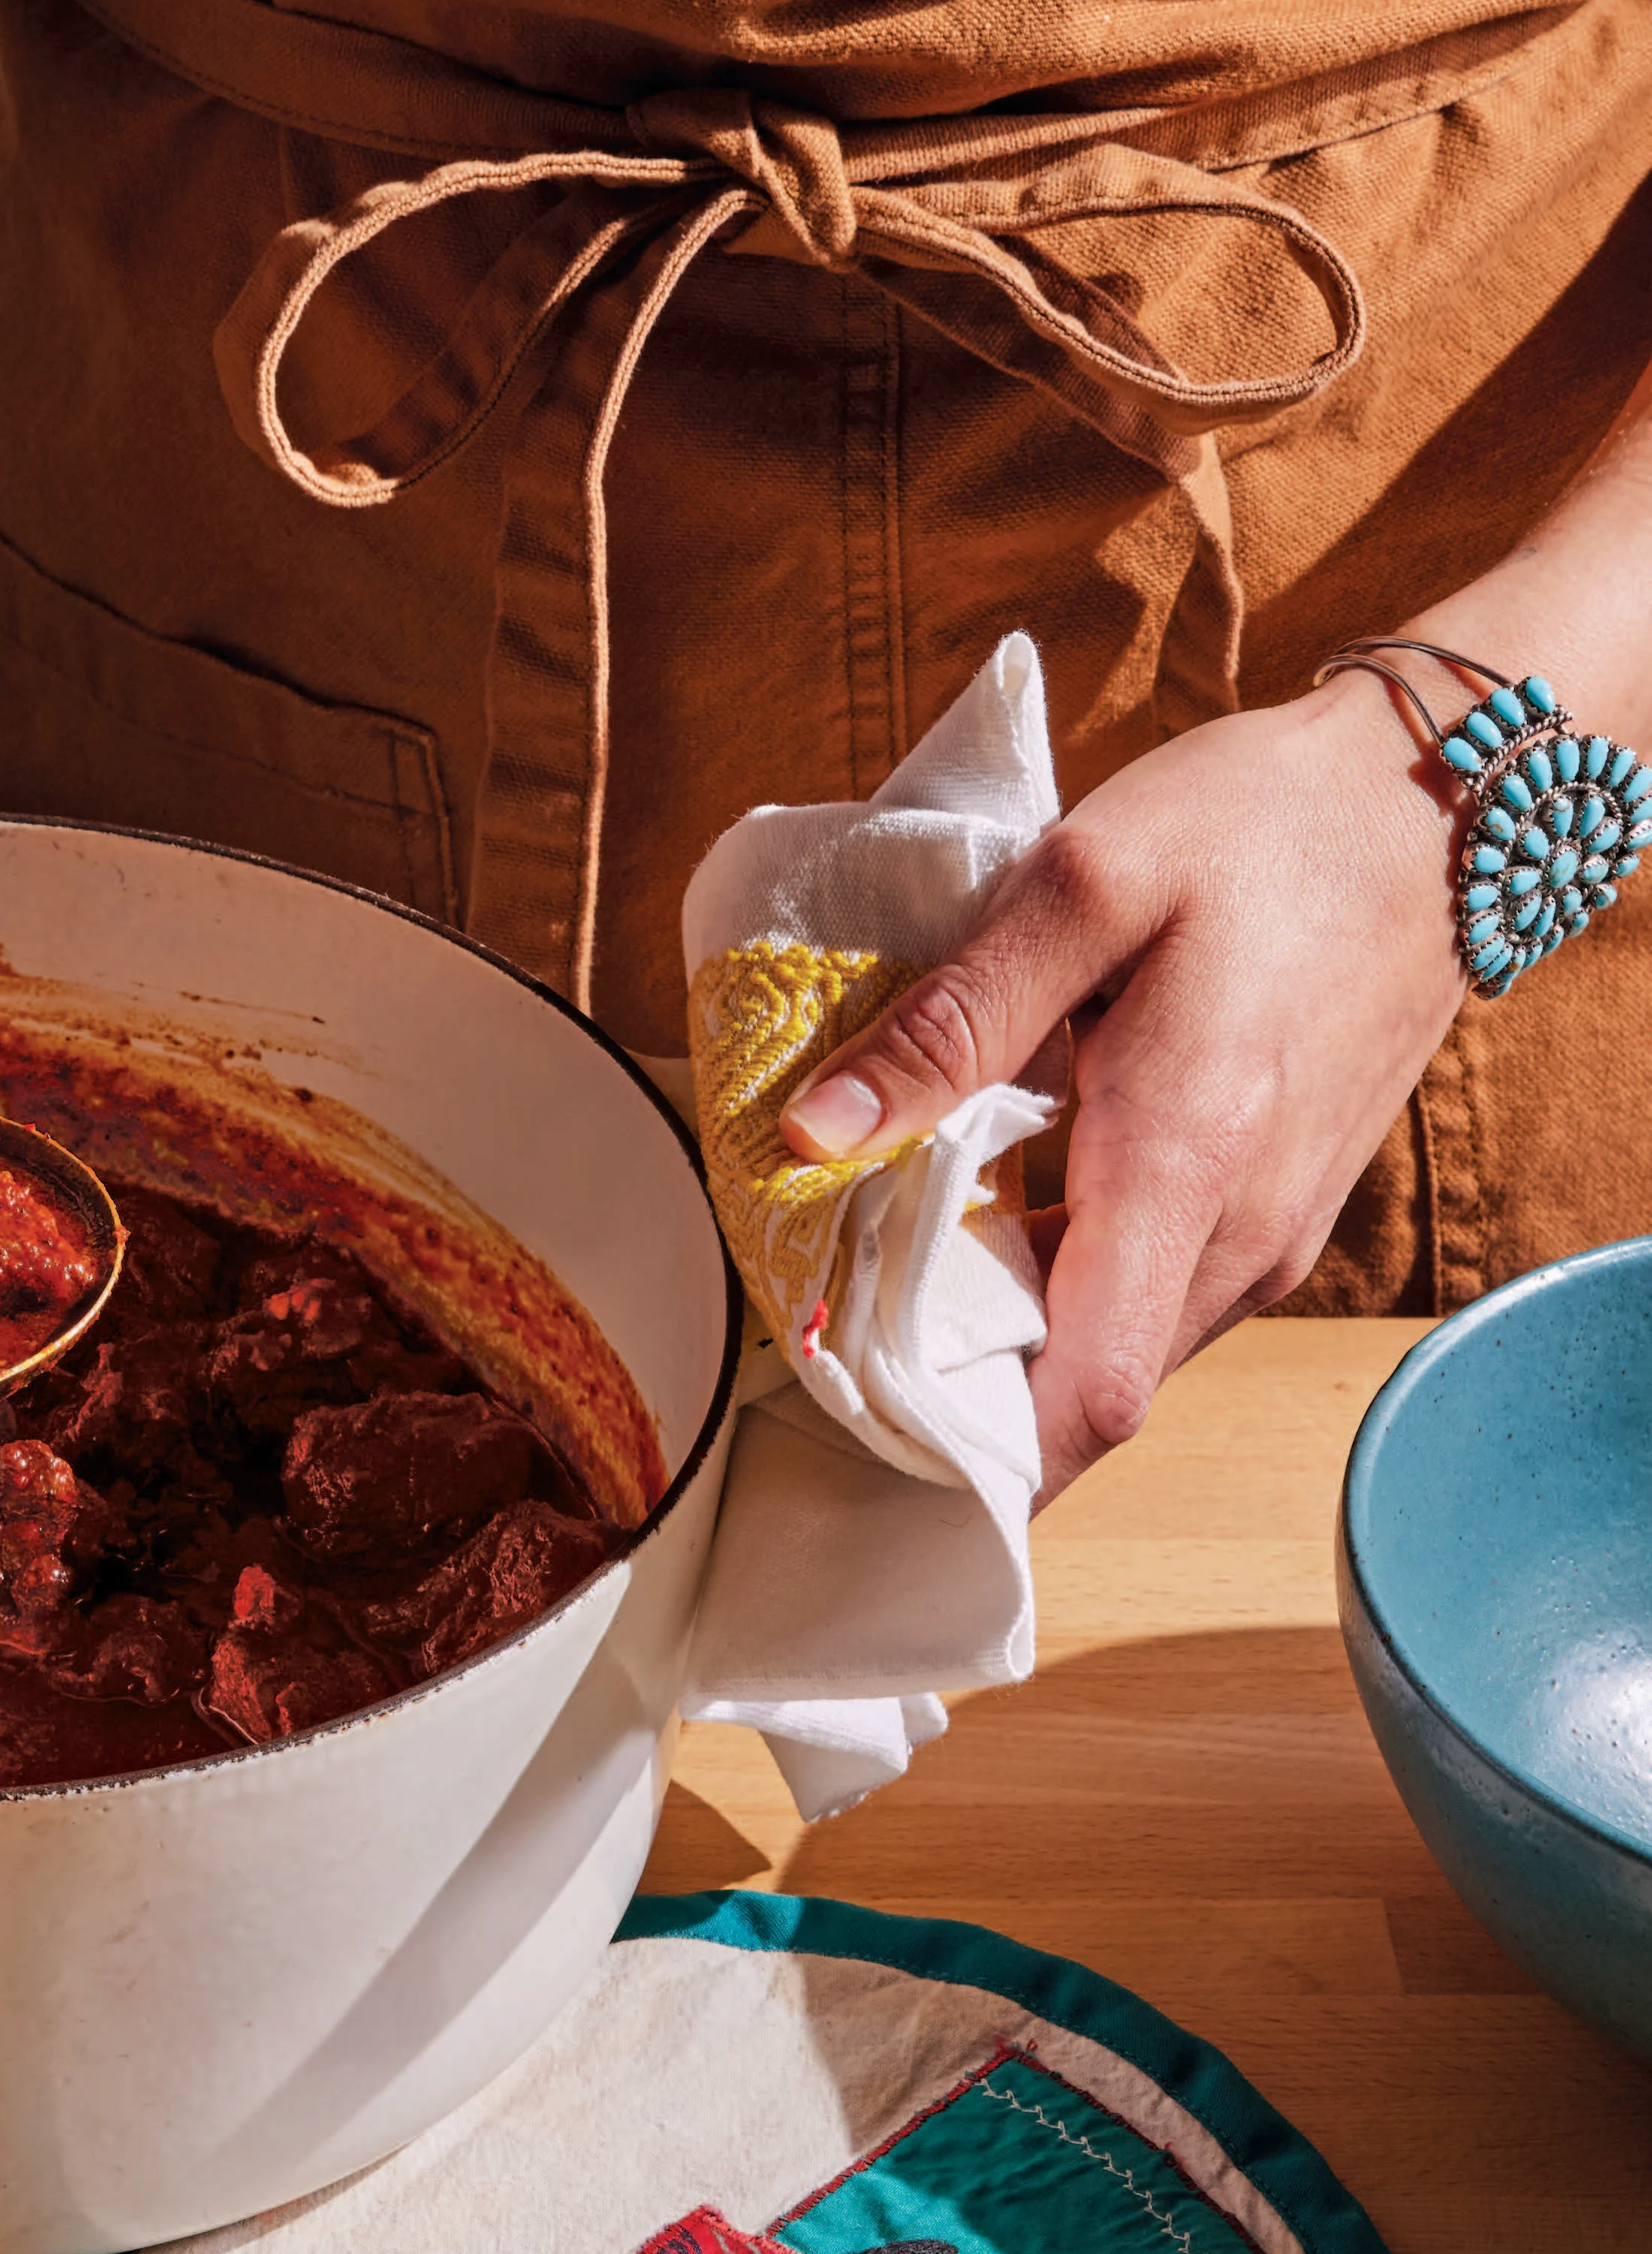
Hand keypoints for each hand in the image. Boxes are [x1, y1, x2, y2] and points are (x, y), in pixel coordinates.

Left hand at [780, 677, 1466, 1500]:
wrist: (1436, 802)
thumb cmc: (1263, 827)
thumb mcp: (1082, 883)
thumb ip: (952, 1021)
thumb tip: (817, 1133)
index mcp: (1180, 1165)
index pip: (1085, 1400)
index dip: (974, 1452)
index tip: (863, 1428)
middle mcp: (1241, 1237)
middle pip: (1087, 1394)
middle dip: (962, 1393)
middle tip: (835, 1333)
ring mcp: (1273, 1234)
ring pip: (1120, 1349)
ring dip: (1012, 1336)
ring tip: (890, 1270)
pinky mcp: (1281, 1212)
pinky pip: (1157, 1297)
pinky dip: (1070, 1287)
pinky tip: (991, 1217)